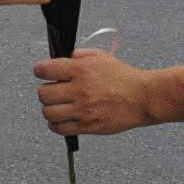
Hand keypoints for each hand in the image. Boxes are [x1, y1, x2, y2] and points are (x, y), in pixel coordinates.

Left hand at [34, 49, 157, 134]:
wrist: (143, 98)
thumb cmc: (125, 78)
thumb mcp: (101, 56)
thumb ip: (79, 55)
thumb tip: (65, 57)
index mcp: (80, 70)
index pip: (44, 70)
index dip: (40, 70)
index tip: (42, 72)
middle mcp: (79, 90)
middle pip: (43, 93)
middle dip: (45, 91)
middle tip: (51, 90)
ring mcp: (82, 110)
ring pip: (48, 113)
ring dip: (49, 109)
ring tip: (56, 106)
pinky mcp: (87, 126)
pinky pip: (60, 129)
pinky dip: (56, 125)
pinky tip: (61, 119)